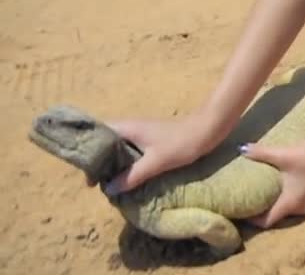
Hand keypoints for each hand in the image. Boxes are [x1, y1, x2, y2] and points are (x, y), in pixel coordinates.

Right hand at [91, 114, 219, 194]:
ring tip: (108, 183)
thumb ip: (132, 176)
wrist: (206, 130)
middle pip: (105, 143)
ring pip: (118, 147)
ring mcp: (140, 133)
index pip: (96, 135)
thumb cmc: (180, 143)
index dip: (87, 152)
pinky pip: (131, 151)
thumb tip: (109, 189)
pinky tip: (127, 177)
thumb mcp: (155, 162)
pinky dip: (126, 163)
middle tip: (96, 182)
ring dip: (113, 163)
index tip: (85, 173)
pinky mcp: (150, 139)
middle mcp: (129, 127)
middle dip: (99, 161)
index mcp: (126, 128)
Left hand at [241, 138, 304, 227]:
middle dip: (261, 211)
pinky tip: (278, 187)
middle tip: (246, 201)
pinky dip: (284, 200)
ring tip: (259, 195)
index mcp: (290, 204)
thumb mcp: (283, 155)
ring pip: (286, 210)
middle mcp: (300, 209)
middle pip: (276, 217)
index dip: (251, 220)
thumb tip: (241, 148)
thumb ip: (261, 153)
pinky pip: (295, 204)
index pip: (266, 222)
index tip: (239, 211)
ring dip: (274, 205)